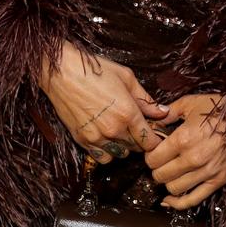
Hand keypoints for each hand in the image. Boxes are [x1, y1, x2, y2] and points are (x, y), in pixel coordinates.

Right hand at [40, 42, 168, 161]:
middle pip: (136, 148)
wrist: (62, 72)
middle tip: (137, 127)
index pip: (150, 140)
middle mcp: (114, 129)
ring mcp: (97, 137)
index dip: (155, 139)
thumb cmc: (94, 69)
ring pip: (120, 154)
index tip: (155, 134)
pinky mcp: (83, 140)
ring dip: (124, 146)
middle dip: (140, 140)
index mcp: (128, 112)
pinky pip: (102, 157)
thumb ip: (146, 99)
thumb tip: (163, 112)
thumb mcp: (126, 77)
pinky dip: (107, 151)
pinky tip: (106, 137)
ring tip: (120, 130)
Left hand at [145, 93, 225, 209]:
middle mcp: (193, 158)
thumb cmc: (219, 108)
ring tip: (168, 173)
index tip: (151, 151)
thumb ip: (169, 112)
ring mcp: (206, 171)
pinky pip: (194, 199)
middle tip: (158, 163)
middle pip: (161, 175)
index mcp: (183, 138)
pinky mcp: (218, 180)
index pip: (154, 158)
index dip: (149, 155)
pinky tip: (170, 199)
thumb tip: (152, 119)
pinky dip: (178, 203)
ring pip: (174, 189)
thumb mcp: (190, 103)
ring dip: (167, 183)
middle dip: (156, 169)